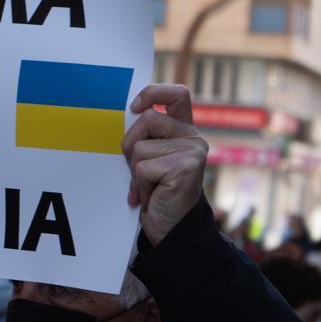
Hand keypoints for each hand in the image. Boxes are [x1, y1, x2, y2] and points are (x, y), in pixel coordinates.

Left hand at [122, 84, 207, 246]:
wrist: (171, 229)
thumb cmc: (155, 192)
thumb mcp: (149, 159)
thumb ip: (145, 137)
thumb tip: (127, 117)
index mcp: (183, 130)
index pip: (177, 94)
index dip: (154, 92)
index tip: (135, 107)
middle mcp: (192, 137)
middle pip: (147, 119)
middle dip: (131, 146)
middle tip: (139, 171)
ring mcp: (192, 152)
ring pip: (141, 147)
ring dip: (136, 172)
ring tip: (150, 187)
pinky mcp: (186, 168)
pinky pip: (143, 168)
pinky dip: (140, 185)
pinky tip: (152, 196)